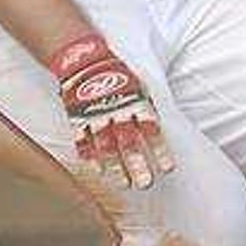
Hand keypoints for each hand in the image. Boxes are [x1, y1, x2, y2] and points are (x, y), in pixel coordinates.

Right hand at [49, 35, 174, 188]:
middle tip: (146, 183)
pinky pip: (83, 141)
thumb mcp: (139, 87)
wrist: (84, 62)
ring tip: (124, 184)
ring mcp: (96, 115)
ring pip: (107, 145)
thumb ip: (147, 108)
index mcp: (135, 101)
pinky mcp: (78, 118)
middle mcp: (116, 110)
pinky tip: (99, 172)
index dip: (160, 149)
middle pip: (129, 141)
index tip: (167, 169)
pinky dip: (91, 157)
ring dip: (116, 167)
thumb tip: (159, 130)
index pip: (151, 129)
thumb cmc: (117, 76)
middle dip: (138, 164)